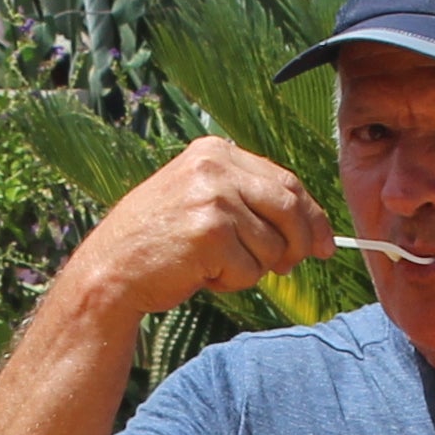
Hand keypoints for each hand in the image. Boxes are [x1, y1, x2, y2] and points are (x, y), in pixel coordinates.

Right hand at [71, 135, 331, 318]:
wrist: (109, 271)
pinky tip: (200, 274)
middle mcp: (214, 167)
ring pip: (272, 245)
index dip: (312, 216)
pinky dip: (232, 282)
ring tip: (211, 264)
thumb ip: (248, 201)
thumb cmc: (157, 242)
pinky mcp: (211, 234)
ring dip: (252, 268)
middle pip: (290, 209)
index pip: (286, 181)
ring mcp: (213, 199)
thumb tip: (313, 232)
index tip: (325, 243)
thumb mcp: (200, 200)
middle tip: (289, 267)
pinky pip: (251, 270)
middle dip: (299, 244)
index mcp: (214, 152)